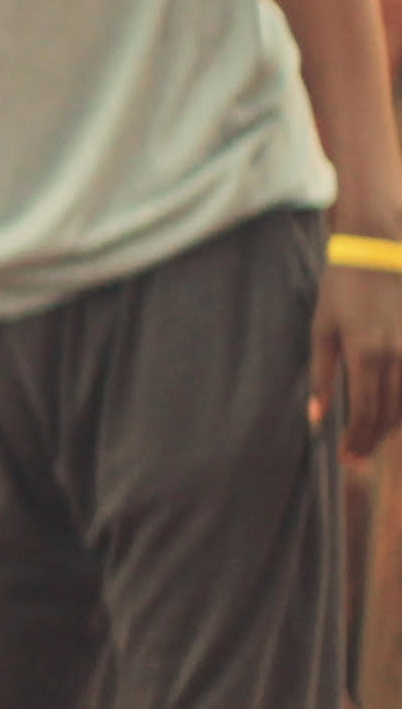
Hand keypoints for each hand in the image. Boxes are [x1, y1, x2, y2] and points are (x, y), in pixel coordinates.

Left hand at [317, 248, 401, 453]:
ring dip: (395, 424)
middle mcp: (397, 353)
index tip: (347, 459)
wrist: (377, 249)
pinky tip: (397, 412)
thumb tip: (316, 420)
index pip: (365, 411)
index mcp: (365, 353)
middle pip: (391, 412)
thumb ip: (321, 377)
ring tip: (375, 439)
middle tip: (359, 458)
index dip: (358, 440)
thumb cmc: (343, 289)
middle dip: (375, 439)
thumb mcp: (322, 330)